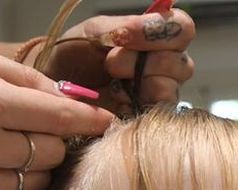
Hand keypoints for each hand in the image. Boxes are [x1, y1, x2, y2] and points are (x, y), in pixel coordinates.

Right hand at [0, 42, 113, 189]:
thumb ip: (18, 75)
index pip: (60, 118)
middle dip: (51, 141)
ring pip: (34, 185)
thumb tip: (66, 96)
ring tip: (1, 149)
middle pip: (53, 155)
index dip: (89, 120)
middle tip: (29, 129)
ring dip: (31, 168)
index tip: (105, 122)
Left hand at [41, 10, 195, 114]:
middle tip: (111, 64)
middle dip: (143, 62)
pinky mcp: (149, 118)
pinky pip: (157, 113)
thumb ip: (127, 26)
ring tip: (114, 84)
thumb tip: (153, 24)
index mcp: (157, 38)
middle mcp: (165, 66)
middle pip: (181, 64)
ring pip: (171, 89)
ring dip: (140, 84)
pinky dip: (135, 105)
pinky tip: (117, 101)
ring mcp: (160, 94)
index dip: (160, 32)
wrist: (55, 85)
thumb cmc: (74, 53)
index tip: (126, 37)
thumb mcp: (96, 31)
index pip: (182, 28)